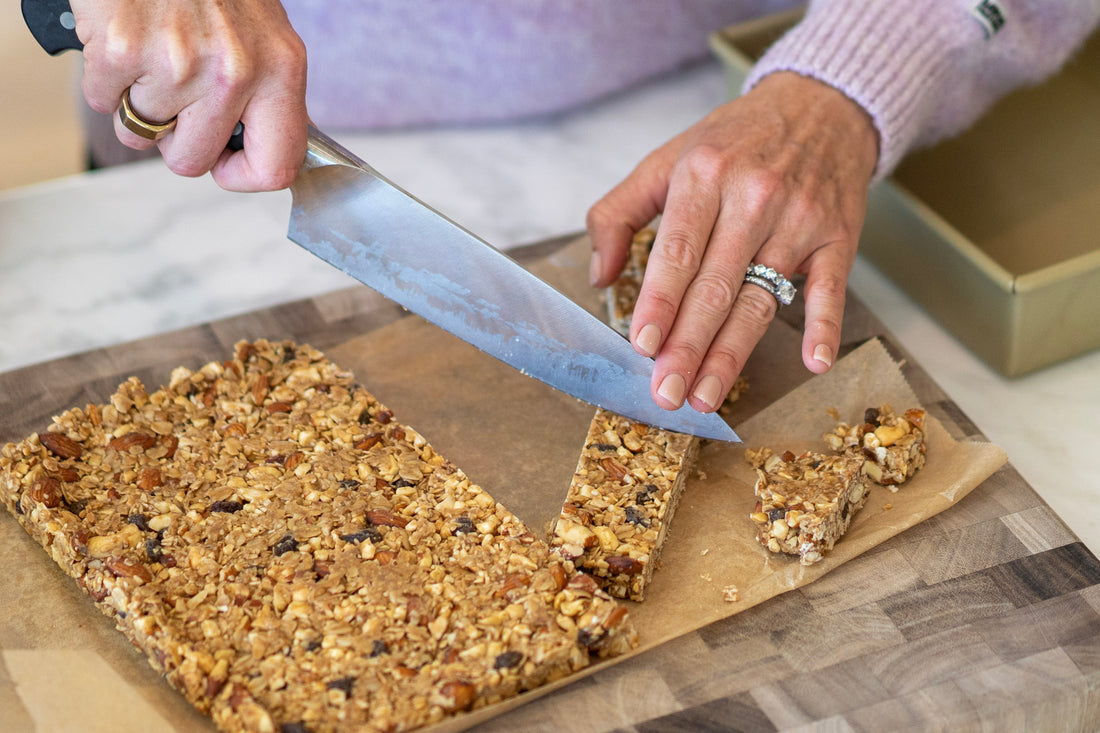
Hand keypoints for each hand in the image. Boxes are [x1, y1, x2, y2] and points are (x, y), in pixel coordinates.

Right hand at [71, 0, 307, 191]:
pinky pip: (103, 102)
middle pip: (193, 162)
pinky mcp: (122, 49)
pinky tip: (124, 43)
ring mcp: (177, 62)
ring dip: (138, 104)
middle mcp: (235, 72)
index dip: (242, 176)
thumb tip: (264, 155)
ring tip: (151, 58)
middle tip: (174, 100)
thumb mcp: (264, 36)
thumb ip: (268, 95)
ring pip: (142, 135)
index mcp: (281, 71)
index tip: (225, 164)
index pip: (276, 167)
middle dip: (175, 140)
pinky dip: (105, 80)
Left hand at [587, 72, 878, 412]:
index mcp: (705, 175)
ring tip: (706, 395)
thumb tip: (601, 274)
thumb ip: (620, 212)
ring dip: (733, 353)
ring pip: (760, 298)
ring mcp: (799, 220)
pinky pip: (832, 287)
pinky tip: (814, 363)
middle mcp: (754, 197)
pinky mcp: (838, 236)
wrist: (822, 104)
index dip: (659, 302)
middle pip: (716, 287)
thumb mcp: (668, 158)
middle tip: (666, 391)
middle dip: (687, 346)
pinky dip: (824, 326)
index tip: (643, 345)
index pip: (678, 252)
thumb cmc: (736, 140)